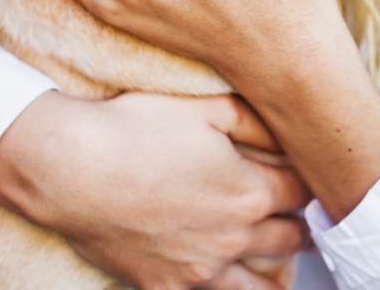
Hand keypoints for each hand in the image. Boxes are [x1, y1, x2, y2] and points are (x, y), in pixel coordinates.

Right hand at [0, 90, 308, 287]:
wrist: (71, 171)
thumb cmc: (135, 131)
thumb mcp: (206, 108)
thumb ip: (256, 122)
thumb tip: (289, 135)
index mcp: (250, 192)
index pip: (304, 195)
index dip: (308, 182)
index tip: (303, 175)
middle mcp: (234, 238)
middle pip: (293, 240)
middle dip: (298, 224)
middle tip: (293, 214)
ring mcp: (201, 270)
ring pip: (261, 286)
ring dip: (273, 268)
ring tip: (271, 255)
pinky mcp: (166, 287)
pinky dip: (224, 287)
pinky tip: (222, 276)